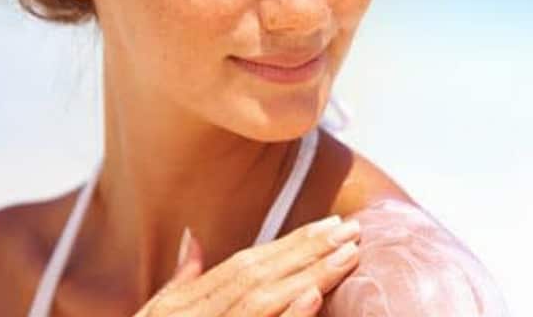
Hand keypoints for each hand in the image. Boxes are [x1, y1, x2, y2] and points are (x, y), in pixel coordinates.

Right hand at [134, 215, 360, 316]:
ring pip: (262, 301)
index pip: (245, 265)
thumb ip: (180, 284)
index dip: (290, 243)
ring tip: (347, 254)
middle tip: (352, 229)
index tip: (330, 224)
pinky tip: (312, 298)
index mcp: (183, 307)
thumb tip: (193, 239)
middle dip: (308, 249)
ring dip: (308, 275)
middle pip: (258, 275)